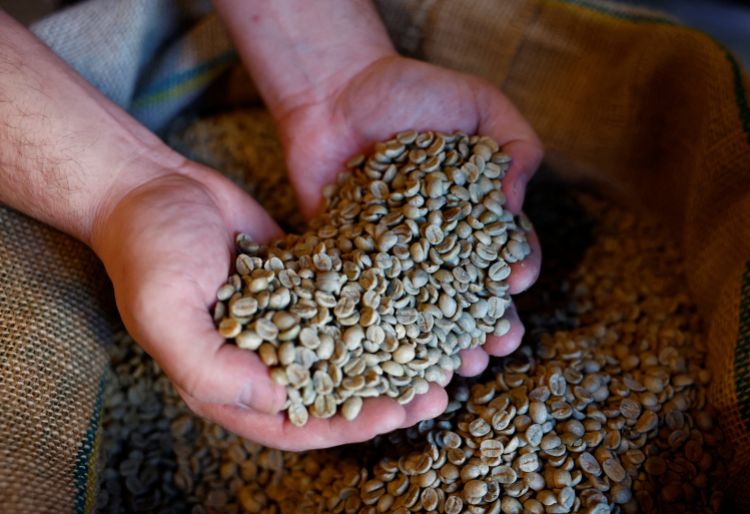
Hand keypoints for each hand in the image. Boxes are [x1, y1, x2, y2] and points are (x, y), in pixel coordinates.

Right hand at [91, 159, 444, 449]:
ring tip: (438, 354)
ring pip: (346, 350)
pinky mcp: (301, 283)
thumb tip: (277, 400)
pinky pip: (343, 302)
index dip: (350, 424)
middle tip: (436, 392)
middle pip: (333, 392)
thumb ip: (212, 368)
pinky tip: (414, 304)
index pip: (299, 422)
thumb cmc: (149, 251)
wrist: (153, 188)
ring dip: (389, 356)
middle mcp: (262, 358)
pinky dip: (376, 309)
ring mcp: (286, 320)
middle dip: (385, 396)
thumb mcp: (166, 314)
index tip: (399, 413)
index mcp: (229, 383)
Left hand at [275, 55, 542, 380]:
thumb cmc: (412, 93)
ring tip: (458, 366)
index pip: (506, 250)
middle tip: (496, 347)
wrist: (336, 93)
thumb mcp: (480, 104)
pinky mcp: (353, 264)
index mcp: (477, 214)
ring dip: (445, 342)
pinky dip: (385, 331)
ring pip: (425, 311)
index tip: (515, 281)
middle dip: (488, 324)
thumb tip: (516, 198)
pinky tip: (398, 353)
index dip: (516, 268)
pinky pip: (371, 302)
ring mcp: (396, 259)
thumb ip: (516, 142)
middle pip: (470, 294)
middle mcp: (440, 244)